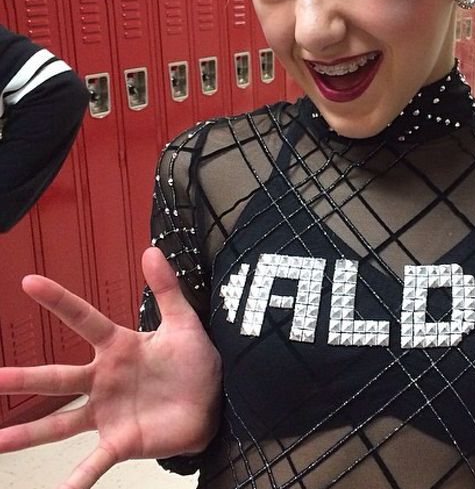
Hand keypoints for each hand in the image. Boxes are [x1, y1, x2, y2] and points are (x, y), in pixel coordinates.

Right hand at [0, 247, 221, 488]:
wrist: (214, 401)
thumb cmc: (195, 361)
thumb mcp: (184, 322)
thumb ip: (167, 288)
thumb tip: (152, 249)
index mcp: (119, 347)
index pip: (84, 319)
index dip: (59, 301)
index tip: (29, 281)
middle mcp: (104, 380)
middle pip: (57, 377)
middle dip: (22, 377)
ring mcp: (107, 413)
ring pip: (59, 424)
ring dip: (28, 434)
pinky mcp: (120, 441)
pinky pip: (92, 464)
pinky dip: (75, 482)